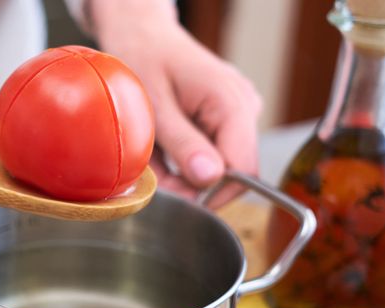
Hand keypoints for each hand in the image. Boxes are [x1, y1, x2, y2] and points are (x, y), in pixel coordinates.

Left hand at [90, 0, 262, 196]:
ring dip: (183, 172)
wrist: (141, 35)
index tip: (175, 196)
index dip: (212, 192)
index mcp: (231, 102)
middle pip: (232, 172)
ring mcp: (238, 114)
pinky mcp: (226, 120)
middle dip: (192, 185)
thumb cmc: (142, 59)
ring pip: (219, 166)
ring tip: (154, 154)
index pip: (243, 170)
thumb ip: (182, 143)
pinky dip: (183, 159)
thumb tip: (211, 178)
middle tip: (154, 177)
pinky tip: (164, 146)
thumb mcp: (154, 106)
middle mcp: (243, 108)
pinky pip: (211, 153)